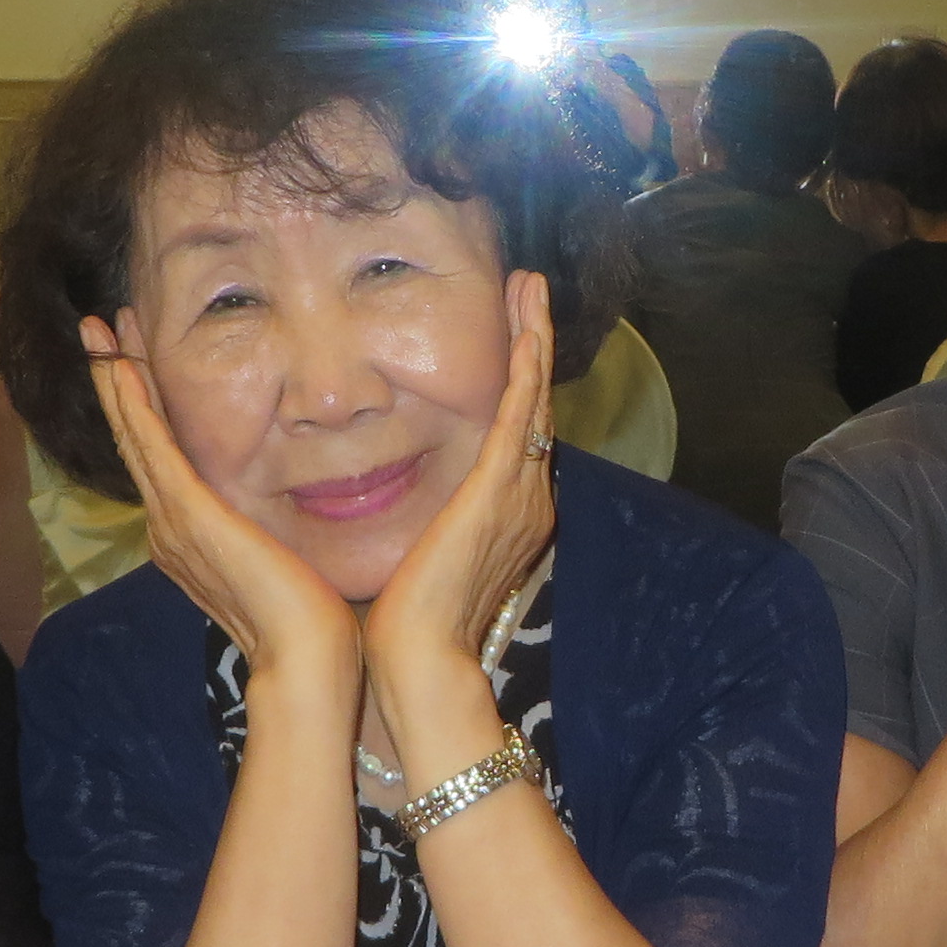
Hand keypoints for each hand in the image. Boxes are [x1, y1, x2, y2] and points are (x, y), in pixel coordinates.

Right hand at [82, 315, 360, 694]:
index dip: (145, 404)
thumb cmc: (311, 621)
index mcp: (191, 537)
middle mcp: (170, 528)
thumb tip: (297, 508)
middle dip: (120, 378)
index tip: (138, 357)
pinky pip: (152, 448)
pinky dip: (134, 405)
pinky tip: (122, 367)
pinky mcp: (189, 517)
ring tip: (101, 329)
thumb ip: (275, 531)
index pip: (161, 456)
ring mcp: (174, 523)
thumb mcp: (287, 559)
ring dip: (118, 377)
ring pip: (135, 434)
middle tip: (102, 326)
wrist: (305, 662)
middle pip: (136, 437)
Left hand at [364, 271, 555, 743]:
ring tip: (531, 286)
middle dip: (533, 344)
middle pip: (535, 405)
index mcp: (509, 516)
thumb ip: (430, 526)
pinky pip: (521, 412)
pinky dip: (526, 363)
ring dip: (533, 336)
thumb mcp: (424, 558)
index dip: (518, 380)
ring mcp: (517, 492)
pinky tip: (526, 322)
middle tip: (530, 289)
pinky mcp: (498, 488)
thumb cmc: (411, 624)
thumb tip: (411, 512)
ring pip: (535, 396)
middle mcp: (525, 499)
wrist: (420, 659)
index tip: (509, 335)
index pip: (518, 434)